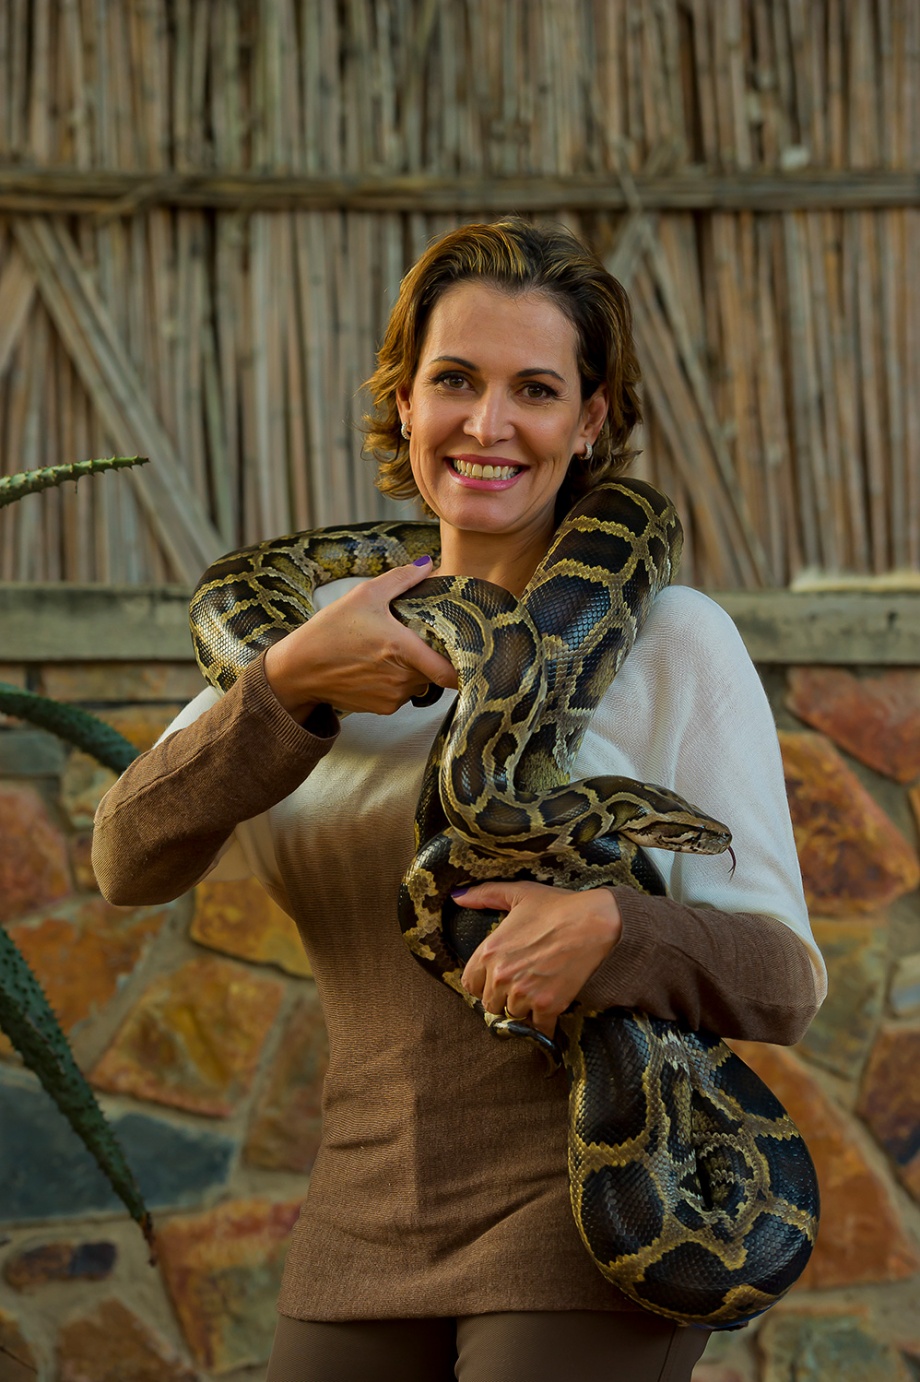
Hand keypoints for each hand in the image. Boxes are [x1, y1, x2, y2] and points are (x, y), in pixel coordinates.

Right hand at [264, 557, 457, 720]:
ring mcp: (392, 697)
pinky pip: (404, 695)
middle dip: (434, 657)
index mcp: (402, 649)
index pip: (450, 672)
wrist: (298, 669)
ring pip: (421, 684)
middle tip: (423, 639)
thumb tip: (429, 564)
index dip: (466, 666)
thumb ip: (401, 578)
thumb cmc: (329, 630)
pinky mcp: (382, 709)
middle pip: (437, 673)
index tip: (470, 653)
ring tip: (394, 651)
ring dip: (416, 670)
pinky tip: (379, 667)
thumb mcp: (365, 595)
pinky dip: (399, 682)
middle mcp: (401, 678)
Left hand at [459, 881, 621, 1038]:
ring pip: (514, 1015)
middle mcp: (501, 976)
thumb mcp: (519, 894)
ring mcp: (524, 993)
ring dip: (524, 1008)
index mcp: (489, 951)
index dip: (484, 982)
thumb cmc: (558, 906)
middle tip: (521, 984)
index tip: (497, 978)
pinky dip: (543, 1025)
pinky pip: (537, 1028)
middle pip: (490, 1004)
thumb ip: (485, 895)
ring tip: (538, 991)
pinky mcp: (547, 1006)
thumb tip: (458, 896)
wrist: (596, 924)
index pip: (470, 984)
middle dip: (503, 997)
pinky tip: (549, 1014)